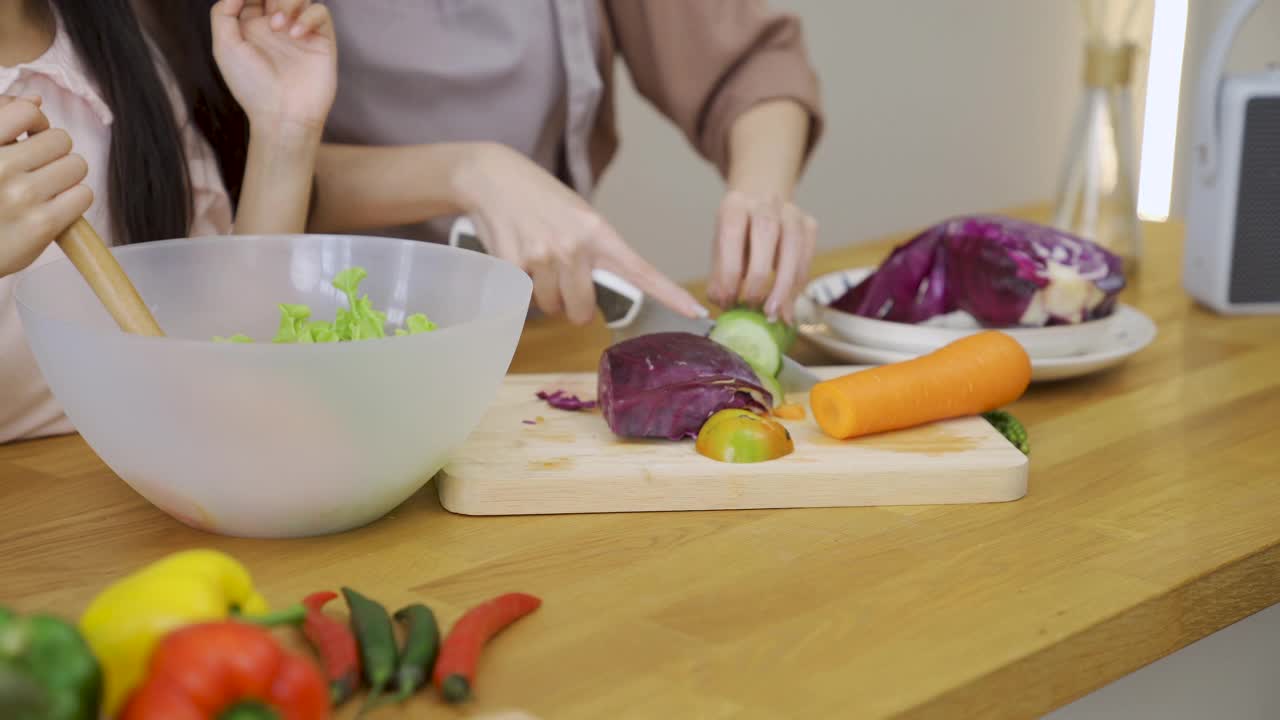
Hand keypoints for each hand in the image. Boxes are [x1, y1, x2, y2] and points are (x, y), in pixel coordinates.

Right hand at [0, 96, 92, 277]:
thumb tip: (36, 98)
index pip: (26, 111)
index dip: (36, 120)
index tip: (29, 136)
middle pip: (60, 139)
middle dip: (53, 153)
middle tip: (37, 169)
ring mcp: (20, 197)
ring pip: (76, 165)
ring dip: (66, 176)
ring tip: (45, 189)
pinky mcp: (41, 225)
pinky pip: (83, 195)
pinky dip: (74, 200)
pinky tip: (55, 207)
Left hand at [210, 0, 336, 133]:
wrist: (283, 115)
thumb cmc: (252, 86)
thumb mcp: (225, 48)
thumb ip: (223, 13)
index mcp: (251, 26)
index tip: (247, 2)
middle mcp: (277, 26)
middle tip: (268, 16)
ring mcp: (300, 32)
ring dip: (288, 2)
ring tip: (279, 27)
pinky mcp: (321, 40)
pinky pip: (320, 11)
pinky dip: (308, 17)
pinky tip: (295, 35)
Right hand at [452, 143, 706, 325]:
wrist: (493, 176)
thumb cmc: (541, 200)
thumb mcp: (579, 218)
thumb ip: (595, 253)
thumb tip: (602, 297)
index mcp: (598, 234)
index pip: (640, 271)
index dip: (669, 295)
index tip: (695, 313)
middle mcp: (574, 247)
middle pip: (582, 311)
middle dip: (572, 306)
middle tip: (562, 282)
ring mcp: (542, 257)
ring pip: (550, 307)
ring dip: (543, 295)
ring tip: (536, 261)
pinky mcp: (512, 265)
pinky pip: (521, 299)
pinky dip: (518, 287)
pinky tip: (516, 258)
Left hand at [708, 189, 816, 323]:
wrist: (762, 204)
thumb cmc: (738, 234)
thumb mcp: (722, 250)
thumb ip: (720, 276)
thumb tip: (725, 304)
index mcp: (735, 205)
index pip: (732, 234)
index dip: (729, 270)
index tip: (727, 300)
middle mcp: (765, 203)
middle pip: (766, 233)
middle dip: (759, 277)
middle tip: (752, 307)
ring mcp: (791, 212)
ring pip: (793, 245)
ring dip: (784, 284)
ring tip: (774, 313)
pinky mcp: (809, 225)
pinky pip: (807, 256)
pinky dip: (797, 283)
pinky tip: (787, 303)